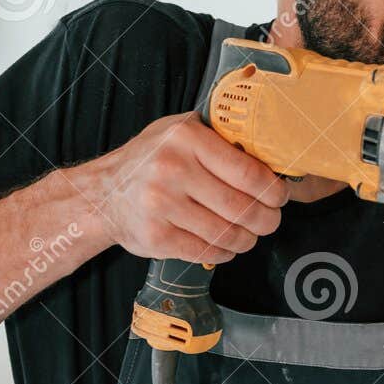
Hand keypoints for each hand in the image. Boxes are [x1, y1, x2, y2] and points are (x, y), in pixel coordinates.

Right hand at [94, 112, 287, 263]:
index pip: (247, 172)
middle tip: (270, 220)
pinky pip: (206, 252)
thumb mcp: (180, 130)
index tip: (280, 196)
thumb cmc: (150, 159)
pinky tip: (225, 245)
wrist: (102, 195)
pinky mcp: (156, 237)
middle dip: (267, 219)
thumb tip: (268, 156)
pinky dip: (224, 253)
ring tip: (249, 234)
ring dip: (247, 239)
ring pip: (227, 233)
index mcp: (186, 139)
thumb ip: (219, 138)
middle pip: (242, 207)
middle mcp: (172, 170)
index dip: (273, 190)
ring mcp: (162, 206)